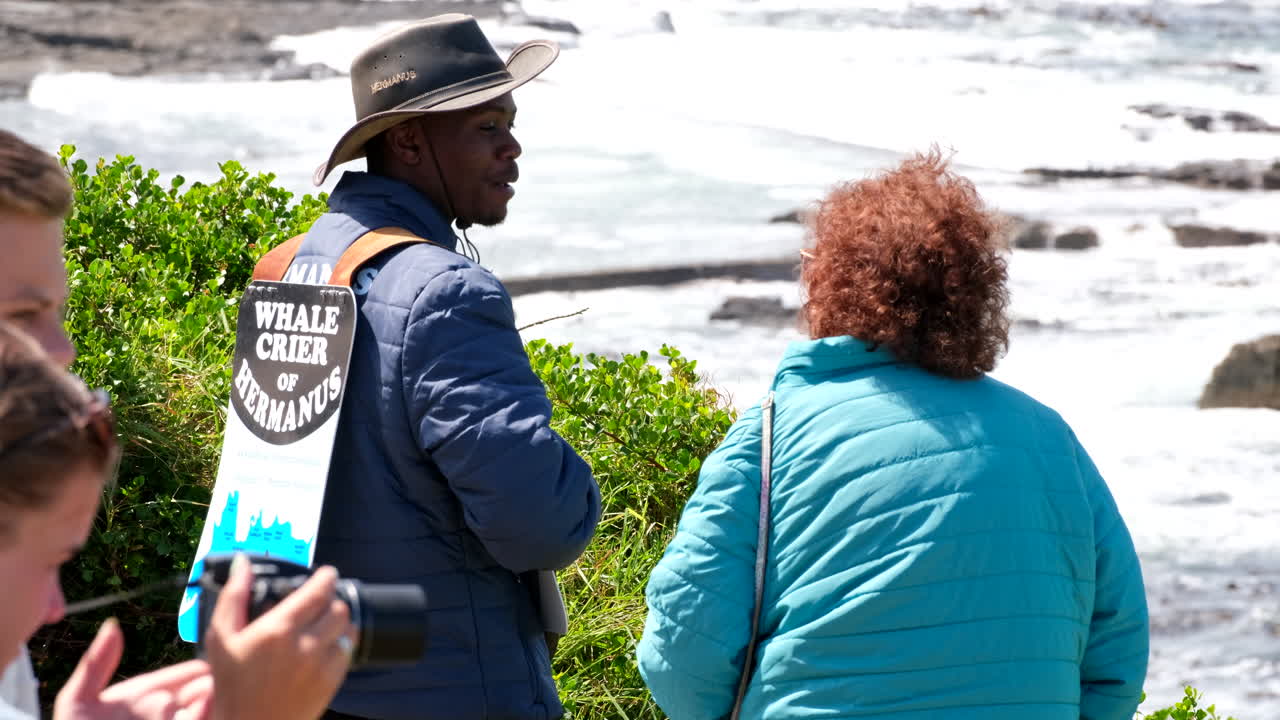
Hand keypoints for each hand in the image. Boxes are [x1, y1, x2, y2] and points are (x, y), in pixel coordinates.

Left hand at [53, 619, 212, 719]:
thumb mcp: (78, 703)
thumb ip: (96, 665)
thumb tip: (113, 625)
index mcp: (147, 697)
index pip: (183, 677)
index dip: (197, 671)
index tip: (213, 661)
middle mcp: (166, 713)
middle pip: (201, 693)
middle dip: (215, 684)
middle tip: (227, 674)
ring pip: (204, 710)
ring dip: (214, 702)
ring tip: (218, 691)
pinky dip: (200, 716)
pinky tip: (204, 706)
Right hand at [201, 554, 353, 719]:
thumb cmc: (232, 686)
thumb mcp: (222, 638)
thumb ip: (234, 596)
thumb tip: (242, 564)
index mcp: (278, 630)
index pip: (319, 591)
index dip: (327, 577)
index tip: (327, 574)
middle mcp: (304, 646)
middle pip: (339, 607)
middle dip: (331, 601)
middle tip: (320, 603)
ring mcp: (321, 665)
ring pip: (348, 629)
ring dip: (339, 623)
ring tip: (323, 625)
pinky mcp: (332, 682)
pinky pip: (348, 653)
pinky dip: (340, 646)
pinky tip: (323, 649)